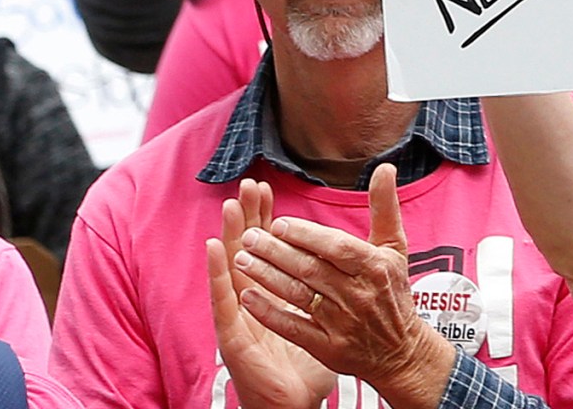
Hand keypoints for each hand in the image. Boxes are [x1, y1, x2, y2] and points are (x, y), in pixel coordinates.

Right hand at [208, 179, 334, 408]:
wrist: (294, 401)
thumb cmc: (311, 359)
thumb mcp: (330, 315)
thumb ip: (338, 285)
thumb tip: (356, 261)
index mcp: (277, 291)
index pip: (270, 247)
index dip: (264, 218)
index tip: (265, 187)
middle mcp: (255, 300)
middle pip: (248, 251)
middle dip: (248, 218)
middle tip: (246, 184)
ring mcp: (242, 316)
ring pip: (233, 269)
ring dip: (230, 236)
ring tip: (230, 205)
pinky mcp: (233, 335)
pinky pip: (225, 301)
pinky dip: (219, 274)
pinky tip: (216, 250)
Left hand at [229, 166, 456, 408]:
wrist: (399, 349)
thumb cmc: (392, 290)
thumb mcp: (394, 247)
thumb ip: (384, 207)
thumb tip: (384, 166)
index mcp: (375, 267)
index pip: (335, 247)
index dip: (306, 235)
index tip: (278, 223)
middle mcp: (359, 294)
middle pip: (310, 269)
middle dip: (275, 252)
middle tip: (248, 236)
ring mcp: (342, 323)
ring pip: (297, 295)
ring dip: (266, 276)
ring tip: (241, 259)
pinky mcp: (328, 348)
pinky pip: (292, 327)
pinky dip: (268, 312)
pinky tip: (247, 296)